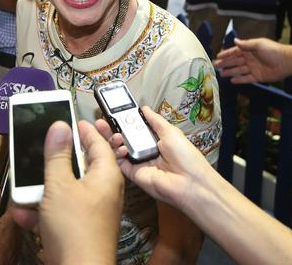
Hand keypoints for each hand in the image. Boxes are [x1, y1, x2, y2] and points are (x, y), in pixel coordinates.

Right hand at [0, 185, 20, 264]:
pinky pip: (11, 240)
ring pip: (13, 228)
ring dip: (5, 225)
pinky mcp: (14, 253)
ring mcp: (18, 243)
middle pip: (16, 214)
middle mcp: (19, 230)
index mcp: (13, 219)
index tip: (3, 191)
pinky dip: (4, 237)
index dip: (10, 194)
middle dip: (6, 211)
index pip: (17, 200)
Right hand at [12, 121, 122, 263]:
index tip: (68, 119)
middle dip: (57, 160)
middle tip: (42, 148)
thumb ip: (57, 154)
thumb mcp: (59, 185)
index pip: (99, 142)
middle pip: (80, 165)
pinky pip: (59, 210)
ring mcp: (91, 211)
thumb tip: (60, 126)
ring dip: (43, 188)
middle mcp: (102, 191)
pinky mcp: (79, 228)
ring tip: (26, 185)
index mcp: (105, 175)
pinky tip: (25, 214)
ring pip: (65, 189)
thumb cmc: (75, 230)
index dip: (84, 129)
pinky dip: (42, 210)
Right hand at [95, 107, 210, 212]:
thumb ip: (155, 120)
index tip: (113, 113)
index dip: (124, 121)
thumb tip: (144, 108)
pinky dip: (116, 153)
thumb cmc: (186, 157)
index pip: (134, 128)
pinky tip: (119, 146)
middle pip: (124, 138)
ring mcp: (138, 163)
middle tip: (101, 121)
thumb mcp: (170, 132)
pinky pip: (120, 162)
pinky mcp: (134, 174)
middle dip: (112, 129)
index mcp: (154, 140)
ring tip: (109, 131)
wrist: (190, 182)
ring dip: (112, 139)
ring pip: (119, 149)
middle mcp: (144, 151)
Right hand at [214, 37, 287, 83]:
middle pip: (235, 61)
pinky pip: (246, 78)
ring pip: (239, 70)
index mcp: (249, 50)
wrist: (286, 62)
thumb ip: (246, 44)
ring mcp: (253, 68)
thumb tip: (234, 41)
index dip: (226, 54)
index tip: (218, 56)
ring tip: (221, 74)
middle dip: (226, 63)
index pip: (235, 52)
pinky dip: (239, 80)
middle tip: (216, 66)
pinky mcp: (257, 77)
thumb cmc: (272, 51)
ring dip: (230, 72)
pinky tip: (232, 80)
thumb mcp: (258, 44)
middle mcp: (250, 59)